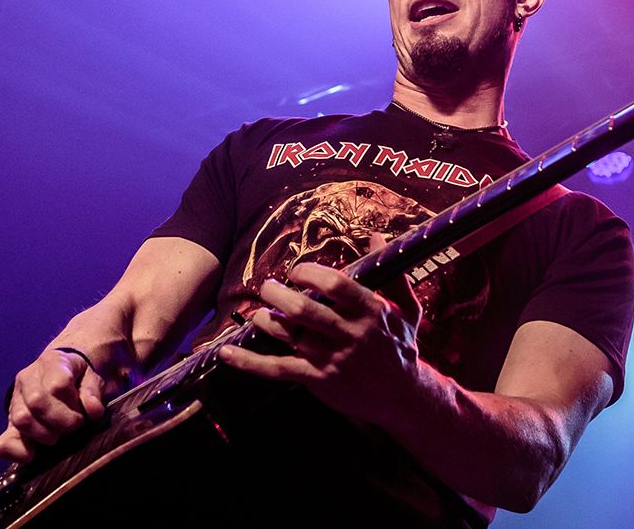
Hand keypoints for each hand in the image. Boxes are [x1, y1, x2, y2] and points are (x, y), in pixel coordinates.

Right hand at [0, 349, 106, 462]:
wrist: (59, 374)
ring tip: (57, 435)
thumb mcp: (91, 377)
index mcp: (51, 363)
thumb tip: (93, 411)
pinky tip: (32, 455)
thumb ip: (93, 392)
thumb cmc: (78, 378)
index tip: (83, 416)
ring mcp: (15, 400)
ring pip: (21, 420)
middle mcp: (28, 378)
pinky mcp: (9, 422)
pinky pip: (4, 442)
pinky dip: (17, 452)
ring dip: (44, 435)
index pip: (57, 386)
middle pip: (36, 402)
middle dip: (59, 422)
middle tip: (72, 427)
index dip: (72, 406)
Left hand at [219, 234, 422, 426]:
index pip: (336, 285)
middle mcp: (350, 334)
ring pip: (289, 335)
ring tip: (259, 313)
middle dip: (278, 293)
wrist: (403, 397)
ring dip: (265, 320)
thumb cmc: (401, 347)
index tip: (297, 271)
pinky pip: (278, 368)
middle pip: (304, 309)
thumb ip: (391, 274)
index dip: (310, 273)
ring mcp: (332, 359)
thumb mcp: (407, 309)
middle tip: (268, 286)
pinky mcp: (318, 380)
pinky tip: (226, 354)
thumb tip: (376, 237)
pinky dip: (249, 362)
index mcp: (371, 311)